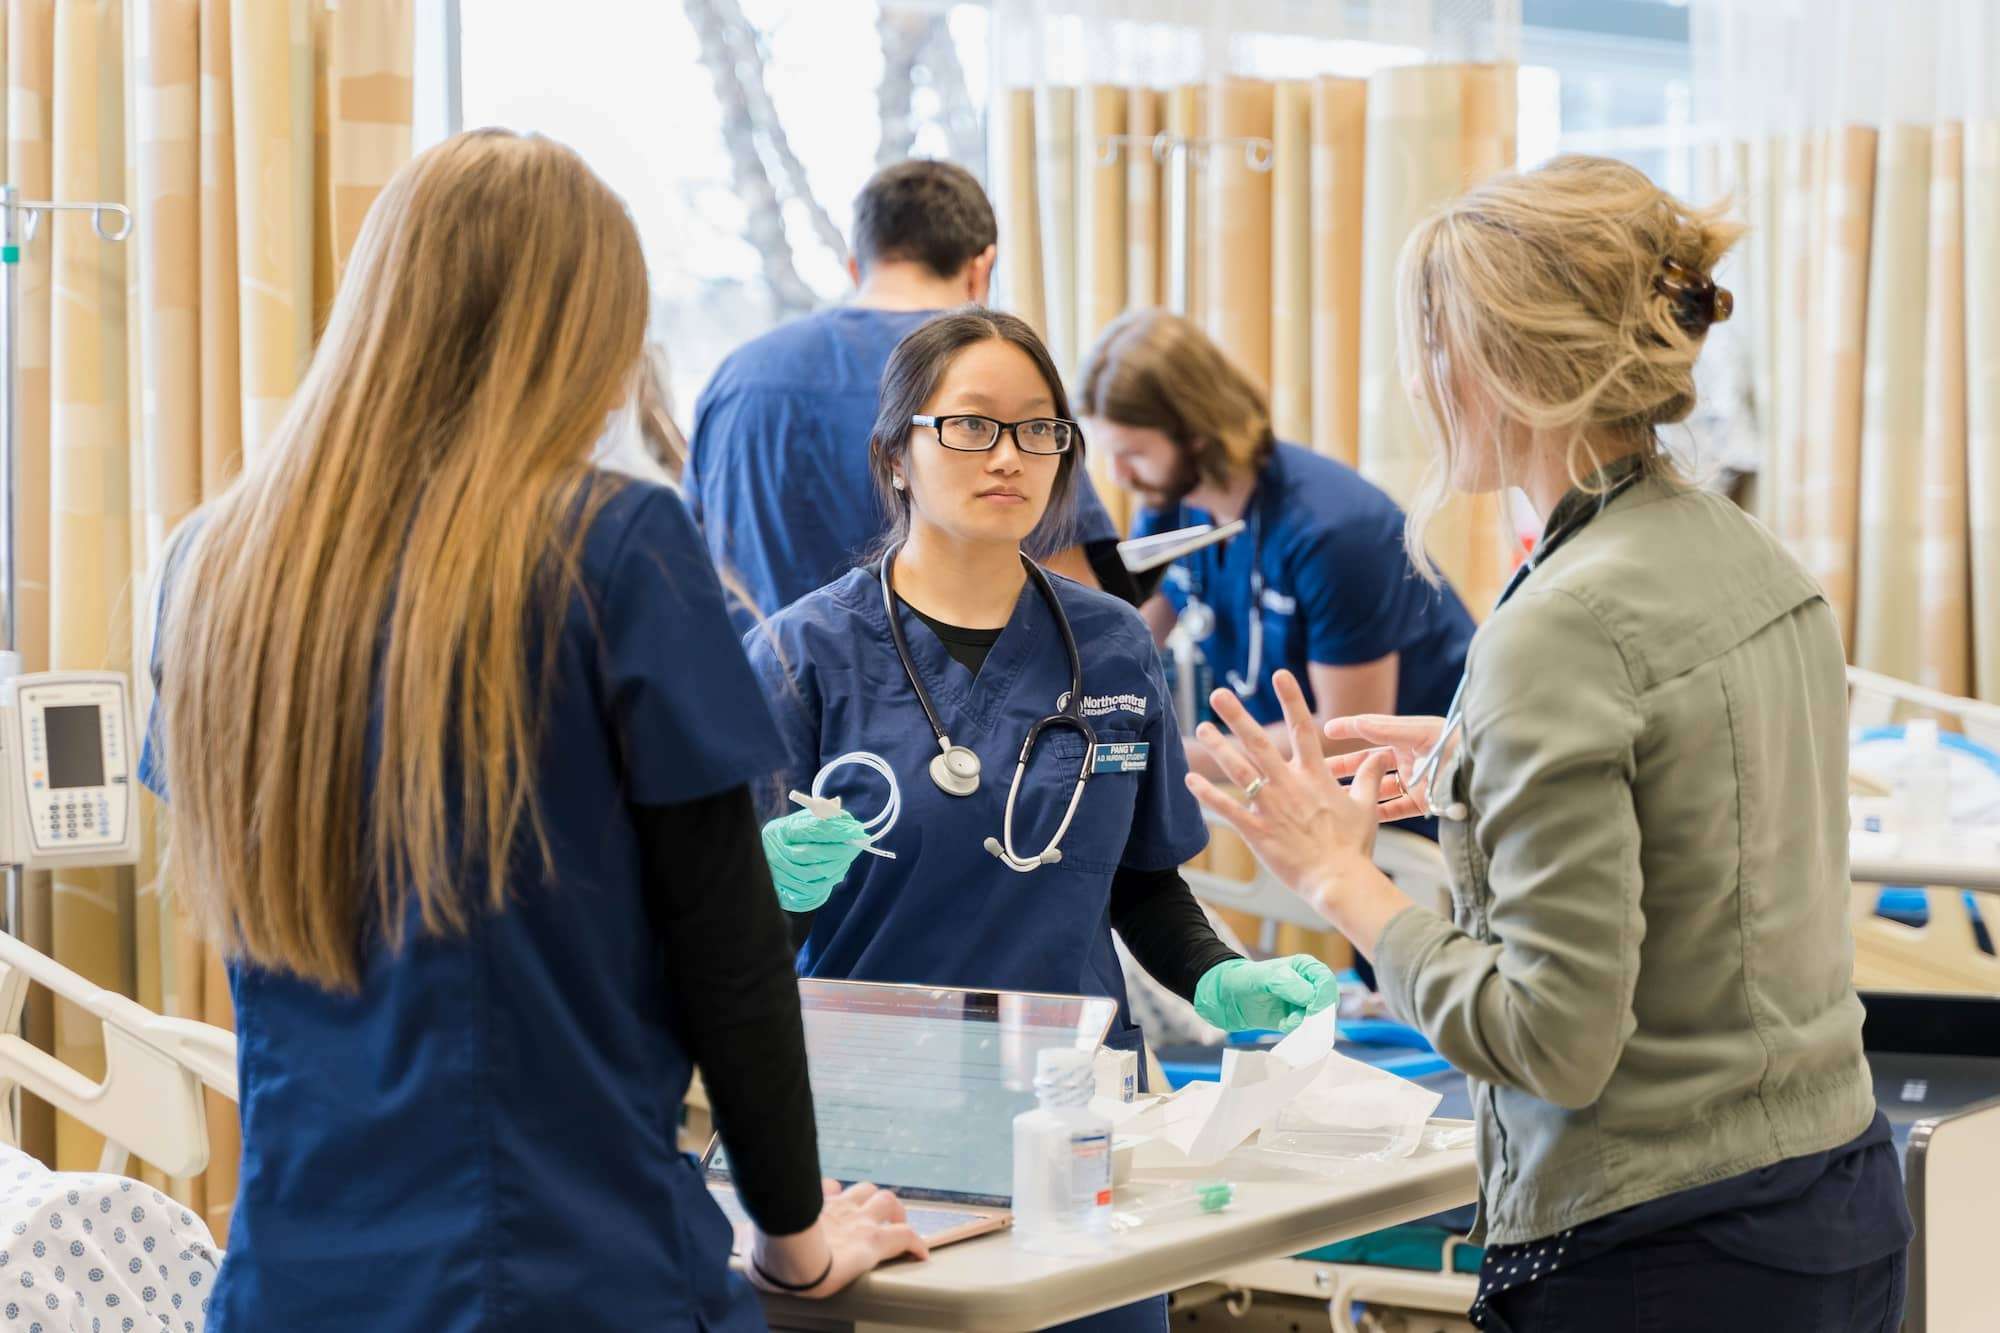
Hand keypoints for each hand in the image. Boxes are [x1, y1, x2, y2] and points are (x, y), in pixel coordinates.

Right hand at [750, 1180, 929, 1297]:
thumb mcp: (757, 1237)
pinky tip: (921, 1254)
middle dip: (871, 1202)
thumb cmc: (770, 1252)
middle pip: (864, 1190)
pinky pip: (905, 1236)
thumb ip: (756, 1235)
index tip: (833, 1201)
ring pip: (887, 1202)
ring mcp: (859, 1222)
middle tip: (875, 1219)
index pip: (828, 1190)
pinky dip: (915, 1243)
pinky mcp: (874, 1242)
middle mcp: (839, 1208)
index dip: (833, 1195)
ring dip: (894, 1214)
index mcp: (813, 1208)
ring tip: (896, 1228)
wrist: (788, 1258)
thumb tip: (743, 1237)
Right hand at [761, 809, 868, 911]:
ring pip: (817, 871)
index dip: (836, 829)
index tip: (856, 828)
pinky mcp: (791, 891)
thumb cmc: (793, 837)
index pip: (810, 829)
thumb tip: (845, 819)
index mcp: (778, 832)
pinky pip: (818, 886)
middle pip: (813, 853)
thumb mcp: (802, 821)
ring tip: (851, 852)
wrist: (776, 862)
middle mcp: (776, 855)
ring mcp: (782, 875)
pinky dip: (834, 875)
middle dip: (841, 847)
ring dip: (840, 861)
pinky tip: (841, 865)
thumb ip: (822, 816)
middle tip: (858, 842)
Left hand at [1184, 670, 1403, 939]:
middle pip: (1260, 743)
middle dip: (1238, 717)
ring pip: (1239, 771)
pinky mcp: (1257, 831)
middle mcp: (1290, 785)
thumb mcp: (1365, 806)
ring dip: (1218, 748)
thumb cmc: (1353, 846)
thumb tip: (1380, 755)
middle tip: (1219, 694)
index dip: (1291, 699)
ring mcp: (1271, 807)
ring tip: (1202, 728)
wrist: (1340, 881)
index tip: (1280, 674)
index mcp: (1315, 776)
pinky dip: (1207, 795)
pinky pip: (1228, 809)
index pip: (1303, 728)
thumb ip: (1368, 777)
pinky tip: (1190, 781)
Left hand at [1193, 955, 1339, 1033]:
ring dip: (1307, 1024)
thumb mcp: (1263, 977)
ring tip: (1286, 1023)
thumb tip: (1311, 998)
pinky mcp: (1292, 1020)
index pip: (1326, 981)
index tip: (1311, 1009)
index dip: (1323, 996)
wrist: (1222, 996)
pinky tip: (1282, 1026)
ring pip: (1318, 1019)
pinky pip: (1305, 1030)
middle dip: (1317, 1014)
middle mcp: (1307, 985)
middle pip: (1327, 1002)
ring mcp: (1301, 1004)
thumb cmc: (1242, 978)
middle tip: (1298, 1019)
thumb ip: (1287, 983)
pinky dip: (1299, 1032)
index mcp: (1305, 967)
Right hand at [1322, 713, 1449, 823]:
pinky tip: (1357, 815)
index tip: (1326, 730)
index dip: (1349, 729)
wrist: (1486, 775)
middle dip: (1346, 767)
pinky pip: (1394, 809)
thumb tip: (1356, 721)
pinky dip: (1376, 812)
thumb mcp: (1421, 733)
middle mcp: (1410, 757)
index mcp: (1409, 735)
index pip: (1372, 730)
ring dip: (1356, 791)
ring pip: (1378, 787)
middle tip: (1320, 772)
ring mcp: (1415, 782)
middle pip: (1370, 762)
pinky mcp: (1423, 803)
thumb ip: (1388, 728)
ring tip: (1332, 796)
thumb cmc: (1458, 746)